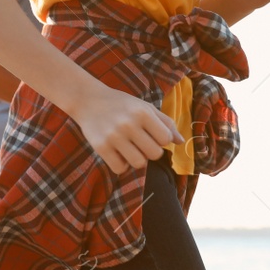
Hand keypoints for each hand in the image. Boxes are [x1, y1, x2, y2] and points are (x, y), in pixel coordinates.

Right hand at [67, 83, 183, 173]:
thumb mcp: (144, 107)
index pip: (165, 139)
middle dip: (151, 151)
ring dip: (137, 159)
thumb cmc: (121, 104)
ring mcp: (113, 136)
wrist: (88, 100)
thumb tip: (181, 142)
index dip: (161, 140)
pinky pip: (119, 168)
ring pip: (138, 163)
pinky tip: (117, 153)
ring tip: (130, 149)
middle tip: (141, 143)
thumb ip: (165, 122)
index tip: (152, 135)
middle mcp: (128, 124)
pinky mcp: (100, 146)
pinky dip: (121, 165)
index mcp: (142, 112)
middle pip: (154, 154)